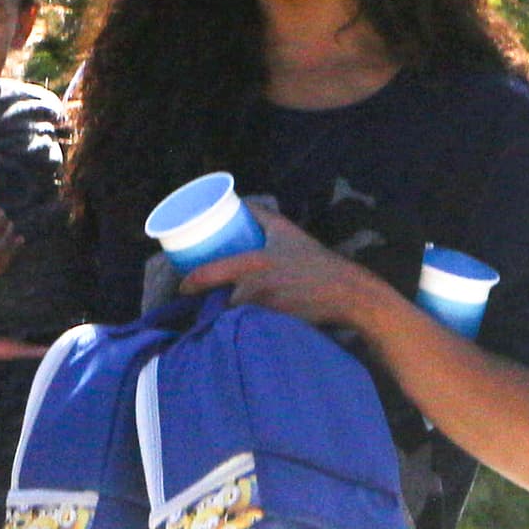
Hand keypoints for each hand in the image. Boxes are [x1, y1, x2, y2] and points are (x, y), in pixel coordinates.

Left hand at [180, 205, 367, 328]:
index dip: (190, 283)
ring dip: (227, 316)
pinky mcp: (273, 326)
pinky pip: (250, 327)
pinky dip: (244, 326)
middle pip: (218, 302)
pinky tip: (243, 327)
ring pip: (233, 316)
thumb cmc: (314, 260)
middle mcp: (255, 288)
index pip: (209, 274)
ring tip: (222, 314)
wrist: (344, 292)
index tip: (184, 287)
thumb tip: (239, 201)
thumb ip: (262, 215)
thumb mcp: (287, 231)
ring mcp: (264, 309)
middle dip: (208, 305)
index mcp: (253, 263)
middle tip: (202, 303)